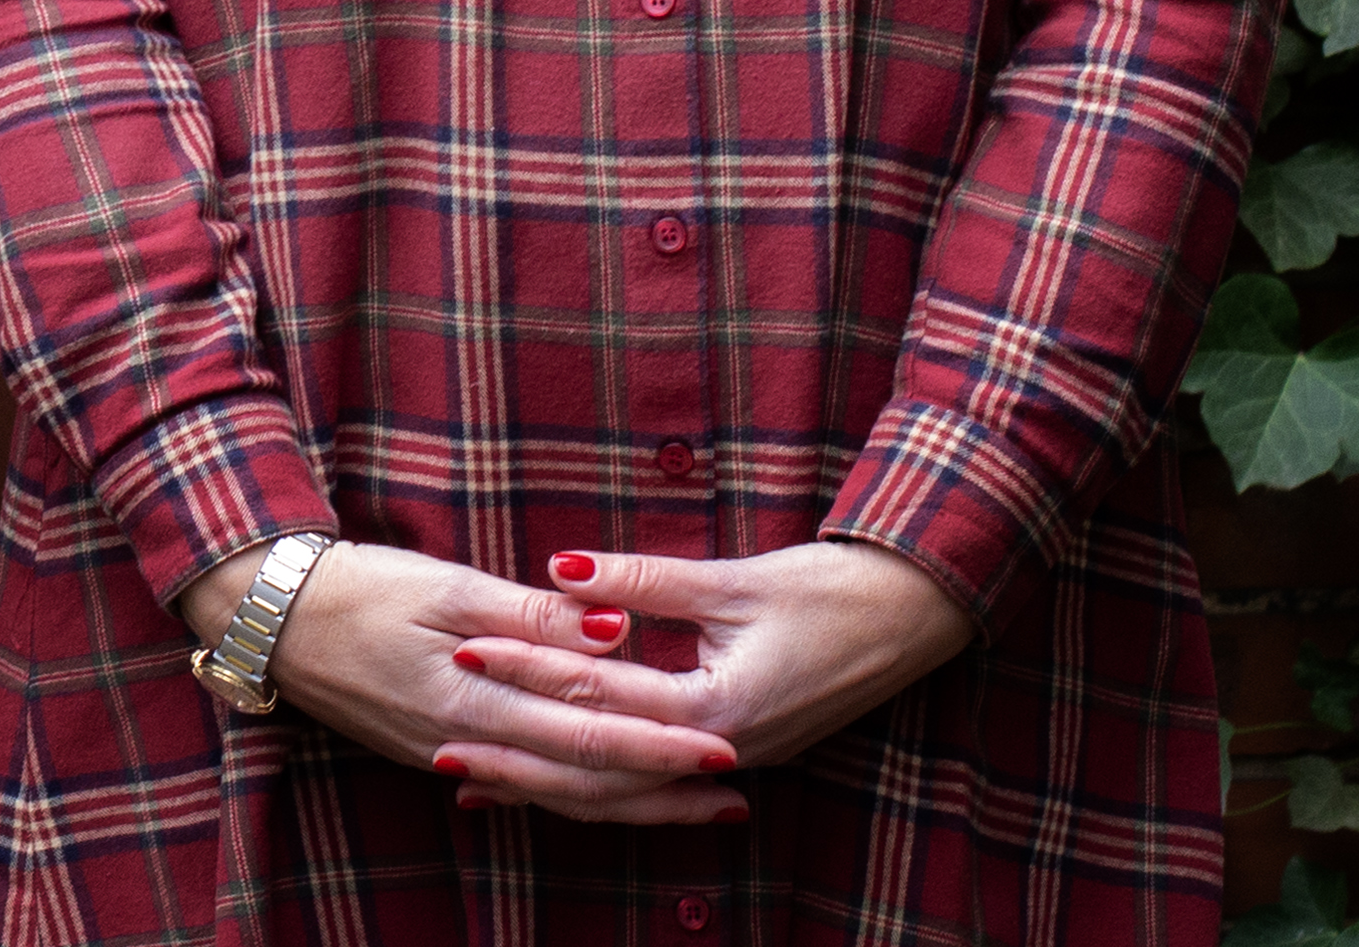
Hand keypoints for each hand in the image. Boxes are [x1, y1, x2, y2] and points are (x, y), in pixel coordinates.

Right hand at [174, 537, 745, 821]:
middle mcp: (467, 743)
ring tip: (693, 806)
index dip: (659, 746)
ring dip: (631, 802)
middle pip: (584, 783)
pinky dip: (574, 795)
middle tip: (734, 797)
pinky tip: (605, 796)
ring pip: (558, 794)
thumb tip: (616, 630)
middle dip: (664, 792)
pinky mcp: (436, 750)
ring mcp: (449, 755)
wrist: (268, 616)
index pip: (588, 732)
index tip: (722, 751)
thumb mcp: (443, 585)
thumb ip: (532, 617)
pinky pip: (523, 786)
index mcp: (473, 699)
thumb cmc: (355, 586)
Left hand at [443, 542, 975, 803]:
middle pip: (602, 768)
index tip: (468, 648)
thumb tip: (559, 569)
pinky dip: (598, 782)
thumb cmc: (830, 592)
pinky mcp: (735, 752)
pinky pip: (652, 782)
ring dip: (552, 786)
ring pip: (624, 789)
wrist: (912, 616)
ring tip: (480, 784)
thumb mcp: (732, 580)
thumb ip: (642, 583)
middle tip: (446, 749)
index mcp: (718, 708)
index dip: (531, 667)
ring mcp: (731, 759)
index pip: (603, 693)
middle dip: (523, 759)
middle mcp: (722, 750)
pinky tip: (555, 781)